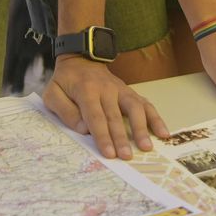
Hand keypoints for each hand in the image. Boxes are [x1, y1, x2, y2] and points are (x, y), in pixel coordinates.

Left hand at [42, 56, 167, 159]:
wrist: (81, 59)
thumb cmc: (65, 81)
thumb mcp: (52, 93)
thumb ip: (65, 111)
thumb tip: (82, 129)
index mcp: (86, 90)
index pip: (95, 116)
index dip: (102, 135)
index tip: (109, 152)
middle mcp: (106, 89)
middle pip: (115, 116)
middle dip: (121, 138)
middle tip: (127, 156)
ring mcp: (121, 90)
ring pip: (135, 108)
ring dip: (142, 128)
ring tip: (147, 147)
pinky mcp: (129, 92)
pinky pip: (145, 104)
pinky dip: (155, 118)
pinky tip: (163, 133)